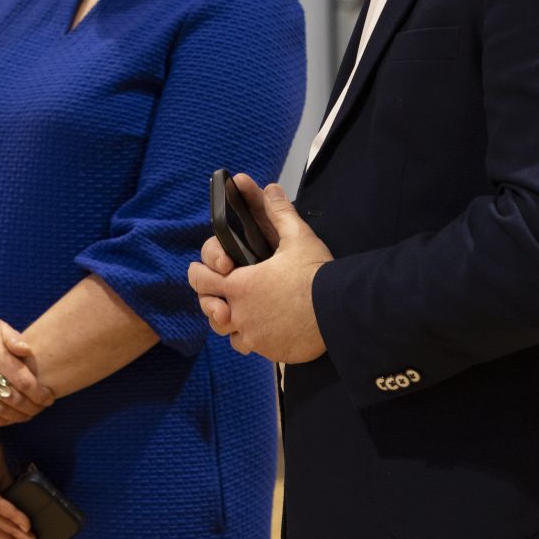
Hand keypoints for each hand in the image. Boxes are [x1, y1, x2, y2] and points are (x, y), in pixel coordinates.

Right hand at [0, 305, 54, 423]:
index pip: (24, 380)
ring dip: (18, 416)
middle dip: (33, 407)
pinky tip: (10, 418)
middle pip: (14, 398)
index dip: (39, 394)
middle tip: (41, 408)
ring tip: (29, 415)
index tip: (49, 397)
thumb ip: (15, 338)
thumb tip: (28, 350)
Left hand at [187, 177, 331, 363]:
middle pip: (208, 307)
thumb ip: (279, 212)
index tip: (212, 269)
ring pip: (225, 331)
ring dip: (229, 320)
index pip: (200, 279)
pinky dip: (250, 337)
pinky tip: (262, 327)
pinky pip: (247, 346)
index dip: (201, 272)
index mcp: (239, 284)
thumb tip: (271, 188)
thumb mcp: (298, 236)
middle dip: (211, 298)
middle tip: (223, 291)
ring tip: (242, 310)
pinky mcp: (268, 351)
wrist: (338, 311)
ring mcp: (253, 335)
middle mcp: (239, 313)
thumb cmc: (315, 274)